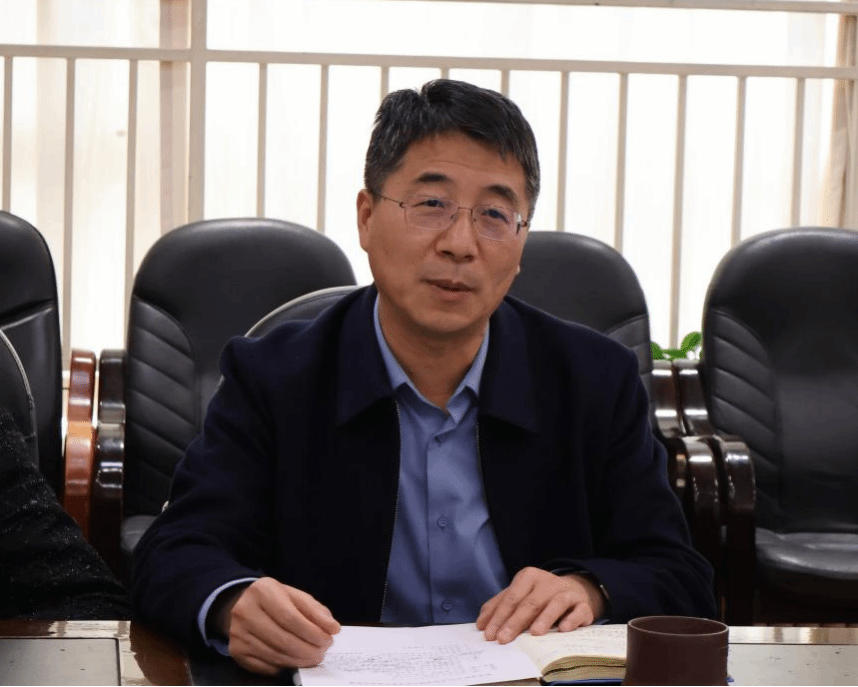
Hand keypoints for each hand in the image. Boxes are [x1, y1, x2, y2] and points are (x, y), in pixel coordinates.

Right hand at [217, 577, 340, 674]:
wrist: (241, 604)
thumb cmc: (273, 600)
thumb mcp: (294, 596)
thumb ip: (315, 610)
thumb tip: (332, 628)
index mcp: (262, 591)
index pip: (290, 617)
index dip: (312, 632)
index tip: (327, 639)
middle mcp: (245, 612)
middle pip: (283, 639)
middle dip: (308, 650)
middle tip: (322, 652)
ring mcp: (238, 633)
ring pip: (275, 655)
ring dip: (299, 660)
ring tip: (313, 657)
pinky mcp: (236, 651)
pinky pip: (265, 666)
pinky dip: (284, 666)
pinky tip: (295, 661)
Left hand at [476, 567, 605, 643]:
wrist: (574, 591)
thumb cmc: (540, 596)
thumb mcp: (519, 596)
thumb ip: (499, 606)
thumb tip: (481, 624)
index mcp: (528, 577)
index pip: (511, 597)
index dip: (499, 616)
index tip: (489, 634)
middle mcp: (548, 582)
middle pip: (530, 602)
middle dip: (515, 622)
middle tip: (503, 639)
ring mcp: (566, 593)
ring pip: (555, 603)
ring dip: (545, 618)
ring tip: (534, 633)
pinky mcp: (583, 605)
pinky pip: (579, 611)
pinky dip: (572, 620)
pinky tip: (563, 629)